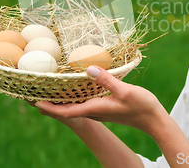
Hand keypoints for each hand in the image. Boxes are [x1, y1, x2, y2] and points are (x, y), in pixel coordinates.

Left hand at [31, 65, 166, 134]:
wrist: (154, 119)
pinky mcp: (105, 106)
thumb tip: (88, 68)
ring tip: (49, 88)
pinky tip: (74, 87)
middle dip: (49, 102)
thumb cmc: (141, 106)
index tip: (33, 101)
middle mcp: (94, 111)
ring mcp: (99, 110)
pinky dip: (73, 96)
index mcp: (94, 108)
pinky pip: (83, 102)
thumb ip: (107, 80)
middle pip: (65, 109)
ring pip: (73, 106)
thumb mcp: (124, 91)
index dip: (48, 107)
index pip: (65, 111)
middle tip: (35, 92)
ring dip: (60, 99)